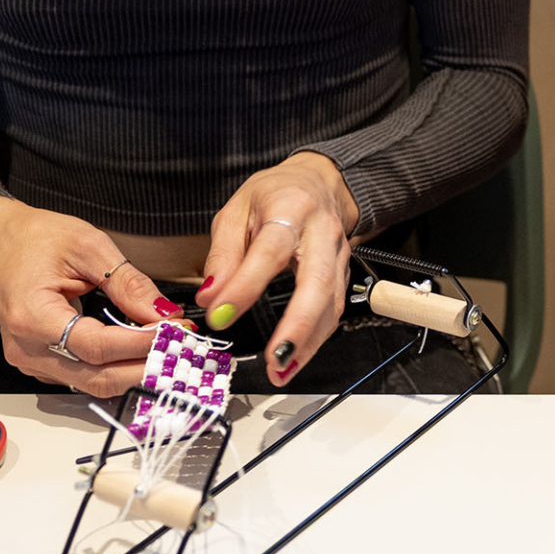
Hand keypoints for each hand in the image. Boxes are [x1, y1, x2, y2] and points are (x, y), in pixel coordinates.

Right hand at [0, 196, 179, 396]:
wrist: (2, 241)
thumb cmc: (39, 238)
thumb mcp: (89, 246)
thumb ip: (128, 283)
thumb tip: (164, 313)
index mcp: (32, 317)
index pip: (97, 347)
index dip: (141, 343)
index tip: (176, 331)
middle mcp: (26, 349)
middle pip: (96, 377)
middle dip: (144, 366)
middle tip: (181, 348)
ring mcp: (29, 360)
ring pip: (91, 382)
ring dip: (133, 370)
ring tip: (166, 349)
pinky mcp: (38, 362)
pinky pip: (81, 375)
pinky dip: (114, 367)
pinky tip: (139, 351)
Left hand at [198, 151, 360, 385]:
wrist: (317, 182)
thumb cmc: (274, 195)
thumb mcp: (236, 210)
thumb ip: (224, 254)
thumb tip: (212, 296)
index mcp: (290, 209)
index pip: (269, 251)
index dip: (245, 286)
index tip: (220, 316)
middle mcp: (322, 232)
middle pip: (317, 282)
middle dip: (297, 325)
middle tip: (273, 358)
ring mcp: (338, 254)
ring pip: (332, 303)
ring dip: (309, 341)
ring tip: (281, 370)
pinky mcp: (343, 273)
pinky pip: (334, 310)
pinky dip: (316, 339)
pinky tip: (295, 358)